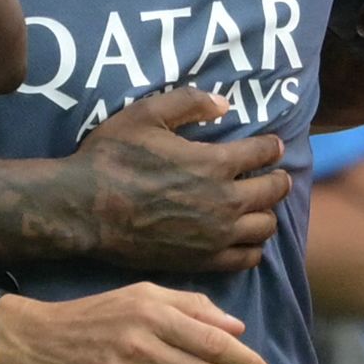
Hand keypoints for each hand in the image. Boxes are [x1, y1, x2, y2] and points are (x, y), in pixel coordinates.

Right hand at [71, 87, 290, 273]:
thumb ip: (189, 103)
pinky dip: (252, 247)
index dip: (272, 147)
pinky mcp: (202, 260)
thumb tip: (224, 104)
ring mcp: (216, 235)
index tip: (273, 146)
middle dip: (278, 180)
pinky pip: (246, 258)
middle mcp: (224, 201)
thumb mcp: (146, 114)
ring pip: (265, 227)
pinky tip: (244, 239)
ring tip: (259, 208)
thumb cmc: (112, 158)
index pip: (263, 153)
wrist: (85, 209)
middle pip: (273, 191)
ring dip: (267, 214)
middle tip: (276, 177)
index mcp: (215, 163)